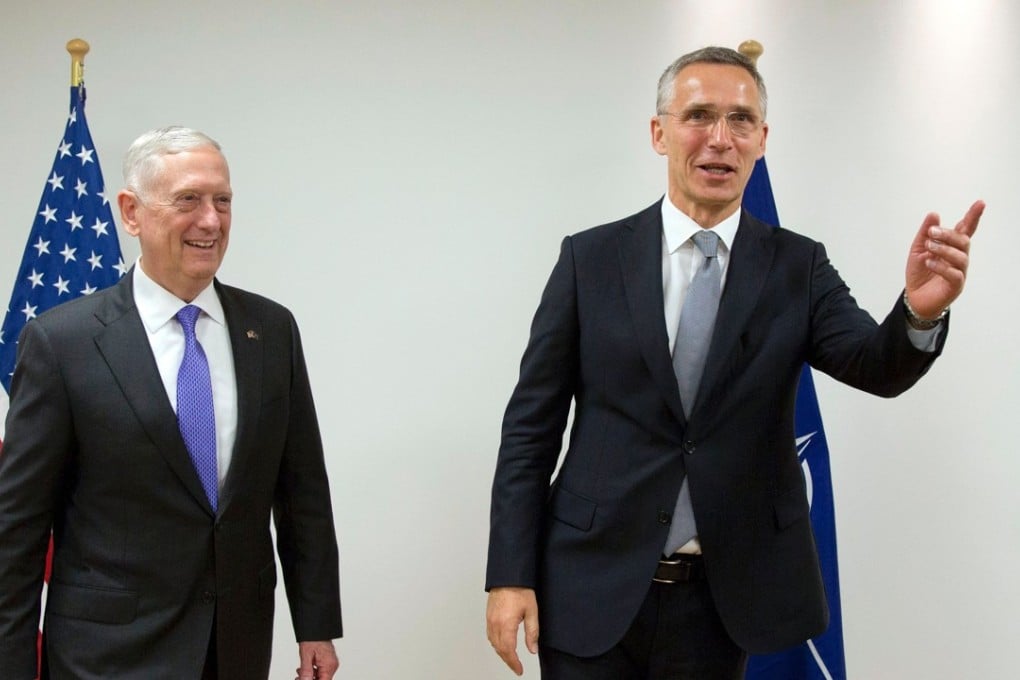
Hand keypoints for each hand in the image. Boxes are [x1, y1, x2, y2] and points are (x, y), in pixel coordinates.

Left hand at [295, 640, 338, 679]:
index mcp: (329, 665)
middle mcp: (332, 665)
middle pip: (322, 679)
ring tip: (300, 671)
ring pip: (320, 676)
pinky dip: (313, 671)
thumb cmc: (313, 637)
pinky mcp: (328, 661)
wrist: (317, 626)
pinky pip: (321, 670)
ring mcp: (330, 663)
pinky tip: (305, 668)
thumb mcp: (306, 655)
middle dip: (310, 679)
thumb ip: (306, 671)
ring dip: (310, 676)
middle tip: (299, 677)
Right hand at [486, 587, 538, 675]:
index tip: (519, 670)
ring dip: (501, 653)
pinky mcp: (488, 615)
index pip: (509, 650)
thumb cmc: (521, 589)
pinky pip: (490, 635)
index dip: (514, 662)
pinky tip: (501, 645)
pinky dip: (495, 643)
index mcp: (506, 624)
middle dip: (508, 660)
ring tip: (510, 659)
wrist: (509, 575)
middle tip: (516, 667)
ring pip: (493, 643)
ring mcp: (490, 619)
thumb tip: (532, 649)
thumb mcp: (532, 611)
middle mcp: (495, 623)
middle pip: (499, 649)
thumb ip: (532, 632)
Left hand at [904, 200, 984, 317]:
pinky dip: (942, 267)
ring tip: (929, 247)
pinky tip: (929, 263)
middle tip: (931, 232)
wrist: (914, 298)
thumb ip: (925, 233)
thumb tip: (934, 214)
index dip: (973, 217)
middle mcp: (958, 258)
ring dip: (944, 249)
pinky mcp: (955, 286)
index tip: (980, 203)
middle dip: (948, 234)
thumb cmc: (920, 273)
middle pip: (963, 241)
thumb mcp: (918, 249)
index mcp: (951, 247)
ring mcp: (959, 272)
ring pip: (961, 257)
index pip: (965, 230)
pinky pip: (955, 274)